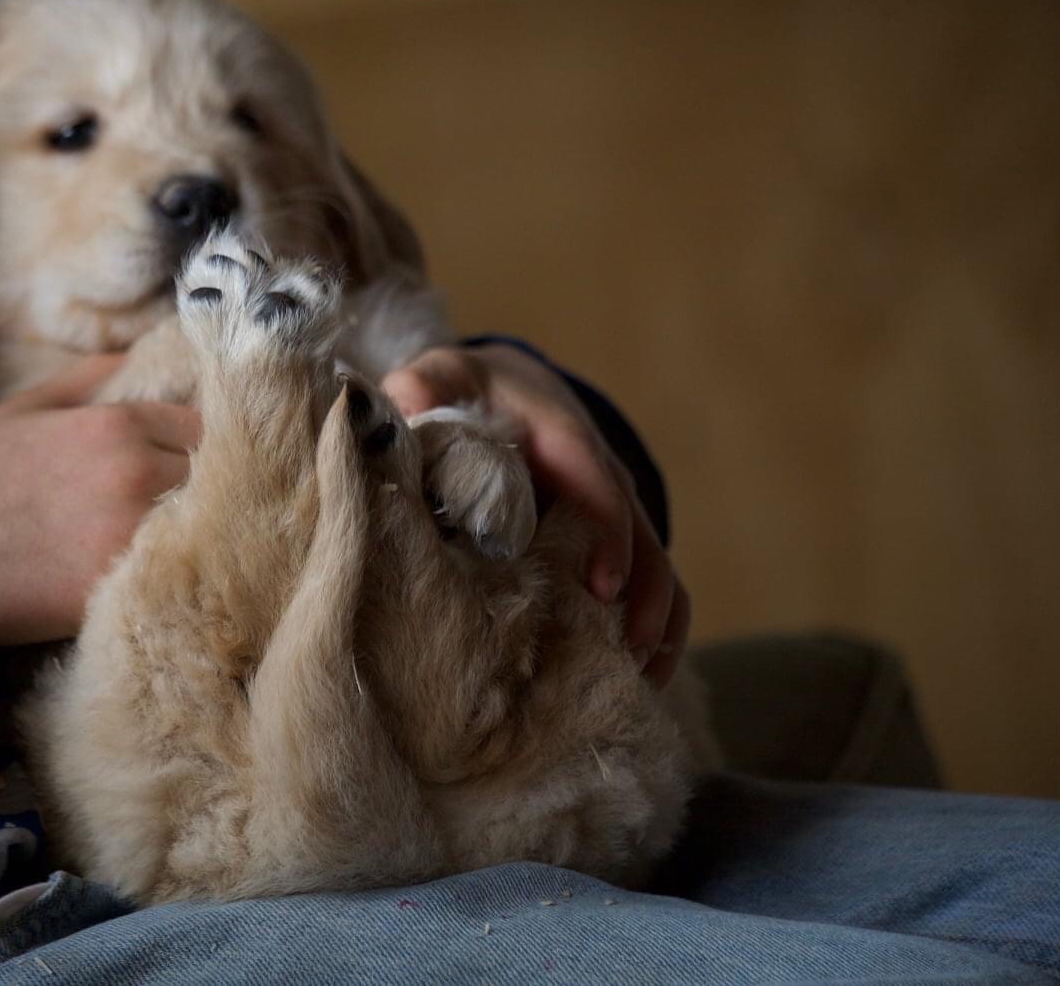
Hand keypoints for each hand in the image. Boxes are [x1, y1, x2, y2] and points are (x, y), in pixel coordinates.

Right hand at [0, 355, 199, 646]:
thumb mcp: (24, 408)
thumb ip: (91, 378)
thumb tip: (144, 357)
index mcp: (117, 428)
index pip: (205, 428)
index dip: (203, 444)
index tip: (196, 459)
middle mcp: (136, 478)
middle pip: (216, 480)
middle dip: (209, 489)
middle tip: (200, 504)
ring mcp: (129, 540)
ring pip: (205, 531)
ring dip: (200, 534)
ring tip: (189, 541)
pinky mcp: (115, 595)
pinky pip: (172, 579)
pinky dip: (175, 576)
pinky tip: (164, 578)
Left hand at [383, 344, 687, 686]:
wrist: (506, 394)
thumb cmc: (473, 392)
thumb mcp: (446, 375)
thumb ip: (427, 384)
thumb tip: (401, 404)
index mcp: (563, 437)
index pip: (594, 479)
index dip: (606, 532)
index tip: (602, 585)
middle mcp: (602, 479)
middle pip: (641, 539)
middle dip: (641, 597)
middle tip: (623, 654)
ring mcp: (614, 519)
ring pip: (658, 572)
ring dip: (655, 626)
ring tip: (635, 681)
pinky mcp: (613, 550)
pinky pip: (654, 592)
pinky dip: (657, 635)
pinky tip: (638, 684)